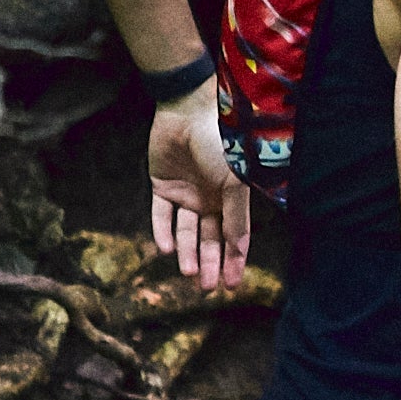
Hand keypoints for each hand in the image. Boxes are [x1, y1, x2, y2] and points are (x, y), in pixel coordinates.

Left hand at [147, 85, 248, 290]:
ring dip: (187, 252)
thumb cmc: (220, 144)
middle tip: (205, 288)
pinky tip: (166, 249)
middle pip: (209, 239)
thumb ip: (236, 217)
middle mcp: (210, 198)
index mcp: (232, 198)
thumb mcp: (234, 183)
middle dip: (208, 263)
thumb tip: (239, 249)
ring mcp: (186, 193)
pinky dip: (163, 231)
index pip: (234, 238)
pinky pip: (161, 214)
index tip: (230, 286)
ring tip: (187, 273)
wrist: (188, 111)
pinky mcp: (162, 185)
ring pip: (186, 231)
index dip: (233, 262)